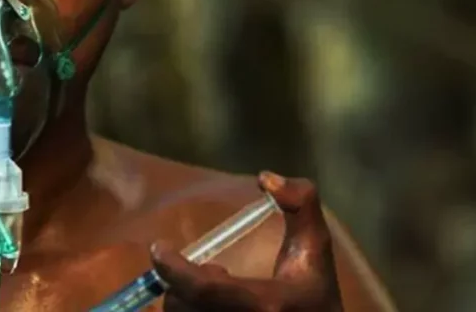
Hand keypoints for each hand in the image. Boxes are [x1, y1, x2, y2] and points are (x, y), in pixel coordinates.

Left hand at [151, 172, 341, 311]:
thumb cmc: (316, 292)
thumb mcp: (316, 245)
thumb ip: (301, 203)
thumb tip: (265, 177)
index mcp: (264, 303)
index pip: (202, 288)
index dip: (173, 268)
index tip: (159, 247)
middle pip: (181, 305)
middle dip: (182, 282)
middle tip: (212, 271)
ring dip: (186, 299)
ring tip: (216, 292)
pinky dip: (191, 311)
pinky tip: (214, 307)